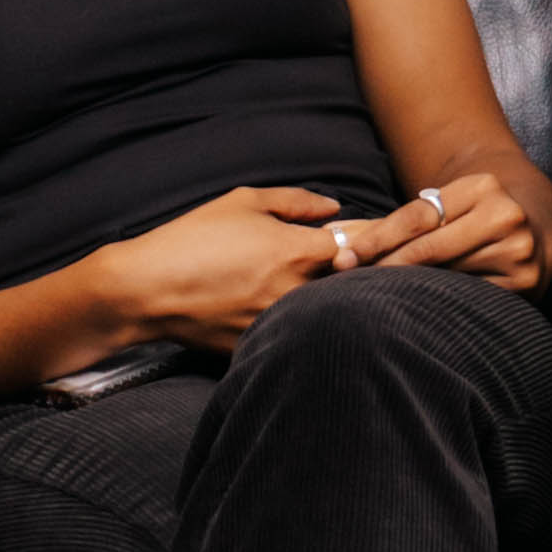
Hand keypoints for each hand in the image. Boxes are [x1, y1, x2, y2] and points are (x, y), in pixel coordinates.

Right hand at [98, 186, 402, 351]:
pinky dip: (316, 333)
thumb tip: (336, 209)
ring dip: (351, 311)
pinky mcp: (261, 349)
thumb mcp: (244, 201)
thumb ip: (297, 202)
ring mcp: (281, 325)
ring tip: (376, 307)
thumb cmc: (192, 238)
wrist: (145, 289)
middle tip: (405, 275)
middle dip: (380, 282)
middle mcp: (297, 292)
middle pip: (358, 289)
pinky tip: (327, 332)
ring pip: (334, 318)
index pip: (364, 248)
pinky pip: (301, 339)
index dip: (385, 244)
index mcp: (299, 251)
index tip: (405, 243)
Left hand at [352, 166, 551, 294]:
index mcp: (483, 186)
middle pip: (430, 247)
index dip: (378, 238)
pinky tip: (420, 308)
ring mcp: (519, 250)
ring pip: (448, 275)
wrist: (541, 226)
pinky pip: (470, 297)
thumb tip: (340, 234)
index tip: (346, 257)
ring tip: (379, 297)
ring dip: (411, 288)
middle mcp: (505, 215)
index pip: (418, 216)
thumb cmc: (479, 215)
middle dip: (386, 265)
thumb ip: (406, 220)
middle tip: (350, 279)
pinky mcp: (525, 283)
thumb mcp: (452, 203)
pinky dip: (443, 302)